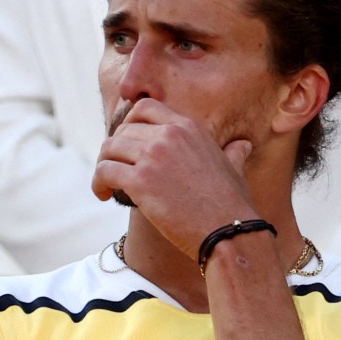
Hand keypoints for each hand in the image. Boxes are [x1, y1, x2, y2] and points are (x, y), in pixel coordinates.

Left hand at [92, 98, 256, 259]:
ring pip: (109, 149)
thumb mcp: (234, 168)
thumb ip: (233, 152)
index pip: (145, 108)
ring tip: (106, 184)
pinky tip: (103, 194)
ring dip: (103, 165)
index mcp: (188, 127)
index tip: (126, 143)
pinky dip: (98, 182)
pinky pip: (104, 171)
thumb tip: (242, 145)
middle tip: (114, 169)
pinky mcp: (140, 181)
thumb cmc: (232, 205)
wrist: (228, 231)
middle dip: (114, 150)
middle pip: (123, 130)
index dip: (129, 124)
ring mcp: (153, 156)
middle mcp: (169, 135)